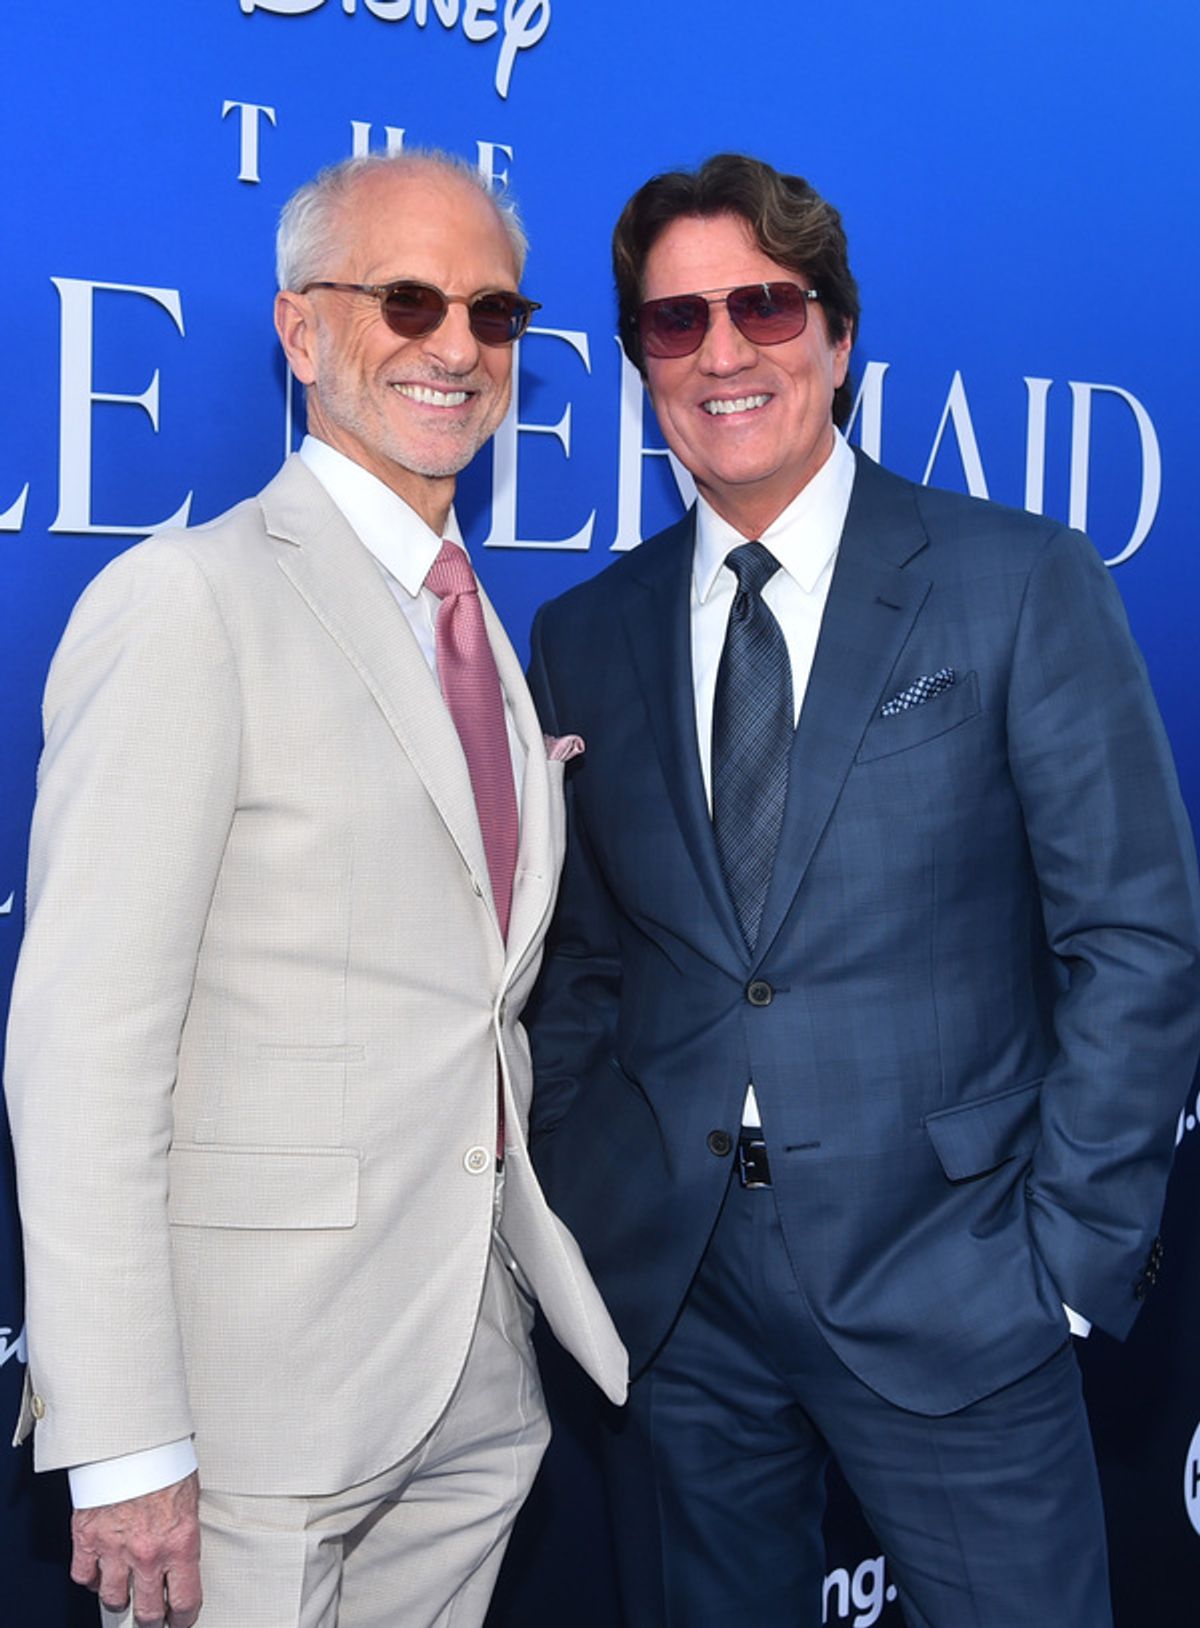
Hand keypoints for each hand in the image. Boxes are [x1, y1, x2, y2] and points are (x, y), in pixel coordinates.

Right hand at [70, 1471, 201, 1626]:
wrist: (132, 1437)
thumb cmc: (165, 1459)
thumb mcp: (190, 1498)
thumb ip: (183, 1533)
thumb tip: (183, 1554)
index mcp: (180, 1542)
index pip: (184, 1601)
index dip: (182, 1619)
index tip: (180, 1620)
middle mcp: (147, 1553)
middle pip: (146, 1611)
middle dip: (151, 1618)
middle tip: (152, 1616)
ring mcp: (115, 1548)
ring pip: (113, 1598)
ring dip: (120, 1597)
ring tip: (126, 1591)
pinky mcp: (87, 1537)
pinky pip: (83, 1576)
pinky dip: (90, 1578)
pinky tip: (100, 1570)